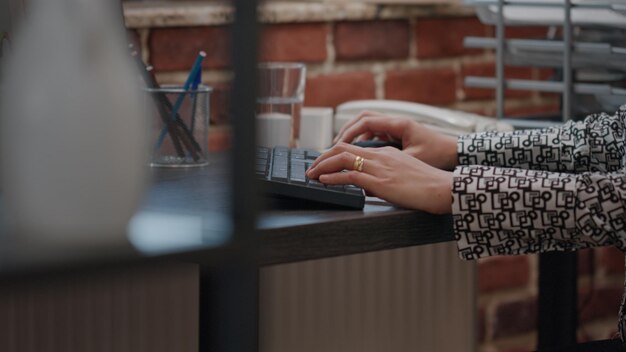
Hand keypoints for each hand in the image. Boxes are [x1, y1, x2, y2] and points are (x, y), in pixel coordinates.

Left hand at [306, 143, 452, 213]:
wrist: (442, 189)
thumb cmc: (428, 186)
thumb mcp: (402, 177)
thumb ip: (383, 179)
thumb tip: (366, 188)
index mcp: (386, 153)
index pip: (354, 149)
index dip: (335, 155)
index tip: (324, 163)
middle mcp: (380, 156)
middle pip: (343, 148)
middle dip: (323, 157)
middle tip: (311, 167)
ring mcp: (379, 167)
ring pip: (342, 158)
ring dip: (322, 165)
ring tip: (311, 174)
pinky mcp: (380, 181)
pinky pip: (349, 175)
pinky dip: (332, 177)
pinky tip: (323, 180)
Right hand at [334, 111, 458, 170]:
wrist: (455, 152)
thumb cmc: (439, 154)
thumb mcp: (412, 161)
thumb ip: (389, 165)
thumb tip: (367, 177)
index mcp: (399, 124)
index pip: (366, 122)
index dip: (348, 133)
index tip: (337, 145)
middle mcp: (396, 122)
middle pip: (363, 119)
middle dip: (346, 131)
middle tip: (334, 146)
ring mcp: (397, 127)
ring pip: (368, 125)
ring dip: (354, 134)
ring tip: (342, 148)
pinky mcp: (398, 134)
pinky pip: (376, 132)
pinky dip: (364, 139)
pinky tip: (360, 151)